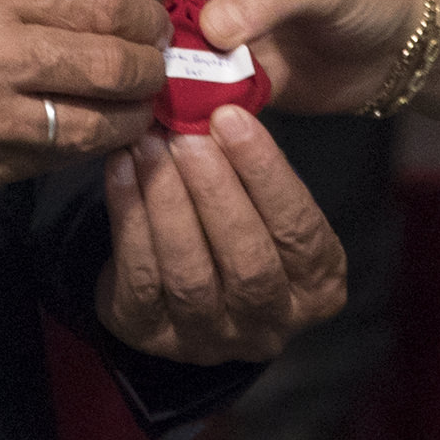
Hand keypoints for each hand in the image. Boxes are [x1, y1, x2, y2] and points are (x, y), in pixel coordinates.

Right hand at [0, 0, 162, 197]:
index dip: (140, 16)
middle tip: (159, 67)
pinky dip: (83, 150)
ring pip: (92, 124)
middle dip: (148, 68)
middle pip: (109, 63)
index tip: (153, 22)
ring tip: (141, 111)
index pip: (97, 2)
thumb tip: (85, 6)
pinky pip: (50, 160)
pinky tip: (95, 138)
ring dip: (129, 118)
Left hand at [94, 104, 348, 362]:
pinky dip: (129, 215)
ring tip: (151, 143)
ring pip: (191, 274)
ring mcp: (209, 340)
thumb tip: (220, 98)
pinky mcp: (151, 335)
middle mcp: (269, 325)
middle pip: (248, 262)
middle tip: (187, 134)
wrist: (179, 284)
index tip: (231, 117)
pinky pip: (140, 277)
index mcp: (317, 288)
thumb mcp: (264, 201)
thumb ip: (254, 164)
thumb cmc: (236, 222)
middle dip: (216, 191)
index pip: (300, 231)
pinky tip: (122, 167)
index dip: (266, 173)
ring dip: (168, 201)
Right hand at [118, 0, 418, 115]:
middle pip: (145, 12)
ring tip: (201, 98)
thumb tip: (209, 29)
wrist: (399, 49)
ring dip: (171, 83)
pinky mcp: (221, 76)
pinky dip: (190, 109)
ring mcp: (208, 31)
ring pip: (160, 58)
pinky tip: (208, 117)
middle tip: (188, 73)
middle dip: (158, 46)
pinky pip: (186, 94)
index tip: (174, 28)